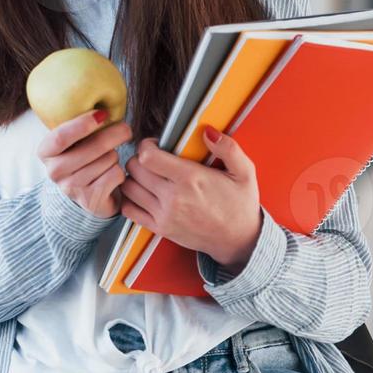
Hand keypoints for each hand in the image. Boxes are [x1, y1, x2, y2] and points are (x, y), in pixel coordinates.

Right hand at [35, 109, 132, 218]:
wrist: (88, 194)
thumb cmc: (83, 158)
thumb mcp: (74, 141)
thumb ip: (81, 125)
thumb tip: (103, 109)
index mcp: (45, 152)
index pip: (61, 136)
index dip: (83, 124)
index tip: (103, 114)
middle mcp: (54, 171)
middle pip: (92, 147)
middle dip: (114, 134)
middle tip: (125, 129)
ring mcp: (71, 188)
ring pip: (108, 159)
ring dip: (115, 156)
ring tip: (109, 159)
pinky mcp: (90, 200)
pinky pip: (115, 175)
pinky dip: (120, 172)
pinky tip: (113, 174)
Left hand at [118, 125, 262, 269]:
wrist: (238, 240)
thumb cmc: (240, 205)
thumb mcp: (244, 173)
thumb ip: (228, 148)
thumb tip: (208, 131)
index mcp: (191, 179)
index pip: (148, 156)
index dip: (146, 145)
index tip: (154, 144)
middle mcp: (173, 198)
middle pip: (134, 169)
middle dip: (138, 158)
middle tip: (150, 159)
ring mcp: (164, 215)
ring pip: (128, 188)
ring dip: (133, 178)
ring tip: (146, 175)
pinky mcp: (160, 229)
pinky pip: (129, 210)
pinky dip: (129, 199)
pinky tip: (142, 193)